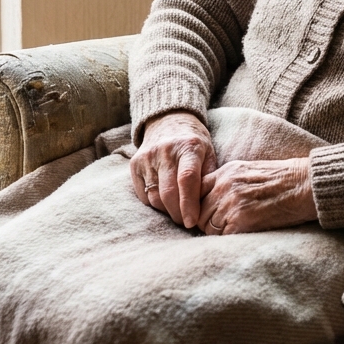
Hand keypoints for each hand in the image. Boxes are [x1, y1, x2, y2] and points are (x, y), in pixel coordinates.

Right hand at [130, 110, 216, 228]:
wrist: (168, 121)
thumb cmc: (193, 143)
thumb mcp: (209, 153)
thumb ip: (209, 177)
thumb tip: (208, 206)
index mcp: (188, 147)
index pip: (186, 179)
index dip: (189, 204)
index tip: (192, 222)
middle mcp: (165, 150)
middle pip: (168, 192)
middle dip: (178, 214)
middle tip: (186, 222)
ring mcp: (147, 157)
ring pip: (154, 197)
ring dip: (166, 211)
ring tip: (177, 211)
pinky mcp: (135, 164)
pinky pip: (143, 195)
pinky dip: (154, 204)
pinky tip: (164, 201)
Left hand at [197, 157, 316, 234]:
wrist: (303, 185)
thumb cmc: (281, 179)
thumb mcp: (248, 171)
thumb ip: (227, 182)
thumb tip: (211, 199)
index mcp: (225, 173)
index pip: (195, 191)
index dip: (198, 205)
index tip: (205, 213)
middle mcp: (224, 187)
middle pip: (199, 212)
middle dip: (206, 221)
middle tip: (220, 226)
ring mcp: (231, 204)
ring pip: (208, 227)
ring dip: (217, 232)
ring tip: (233, 230)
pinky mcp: (241, 221)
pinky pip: (222, 237)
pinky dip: (228, 239)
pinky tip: (241, 234)